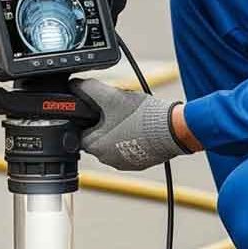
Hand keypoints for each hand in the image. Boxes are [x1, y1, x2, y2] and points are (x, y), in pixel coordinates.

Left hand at [70, 78, 190, 170]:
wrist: (172, 130)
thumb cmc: (141, 116)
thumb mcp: (110, 96)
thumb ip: (88, 89)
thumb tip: (75, 84)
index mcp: (95, 146)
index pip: (81, 131)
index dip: (89, 117)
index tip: (99, 109)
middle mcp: (107, 159)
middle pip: (98, 137)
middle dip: (105, 124)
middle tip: (117, 111)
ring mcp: (124, 163)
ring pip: (114, 143)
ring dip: (119, 131)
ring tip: (131, 118)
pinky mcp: (139, 164)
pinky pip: (130, 149)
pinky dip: (133, 139)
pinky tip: (141, 127)